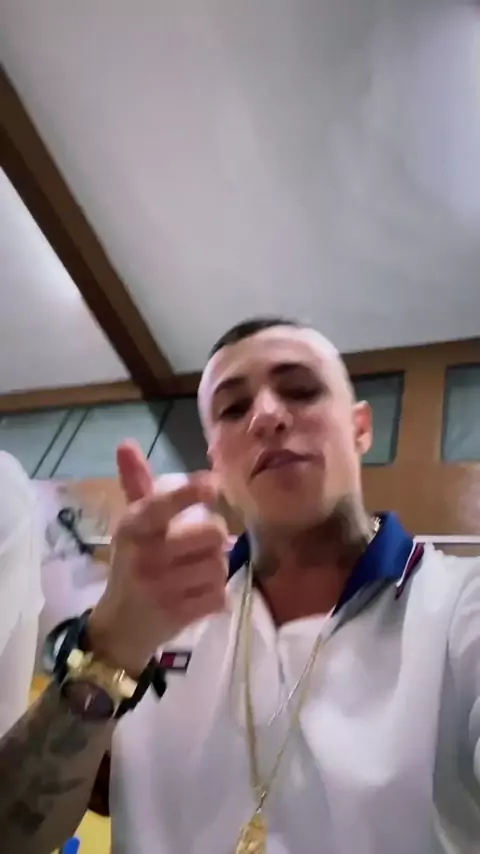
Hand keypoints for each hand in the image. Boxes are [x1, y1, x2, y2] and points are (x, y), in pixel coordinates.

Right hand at [88, 441, 228, 675]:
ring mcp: (160, 587)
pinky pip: (219, 595)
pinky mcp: (177, 615)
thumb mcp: (133, 525)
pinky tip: (197, 596)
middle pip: (212, 533)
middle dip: (216, 539)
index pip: (162, 504)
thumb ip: (137, 484)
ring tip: (196, 574)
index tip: (211, 485)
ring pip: (220, 565)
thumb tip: (126, 442)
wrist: (120, 626)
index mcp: (133, 527)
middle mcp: (145, 555)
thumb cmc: (132, 564)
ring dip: (217, 569)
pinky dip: (216, 595)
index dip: (189, 493)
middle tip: (202, 547)